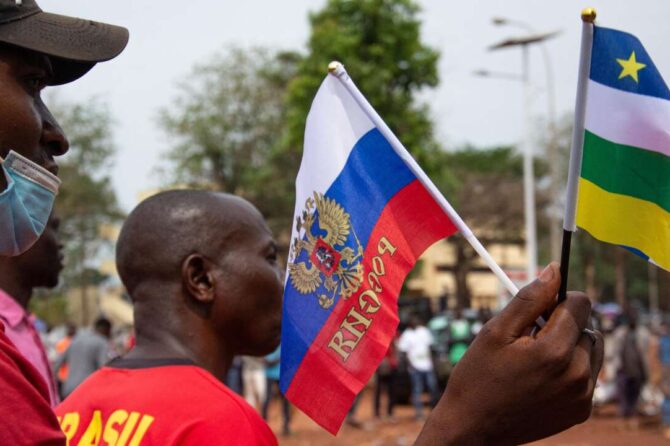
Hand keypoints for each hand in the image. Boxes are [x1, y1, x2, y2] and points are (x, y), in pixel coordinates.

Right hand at [415, 262, 603, 444]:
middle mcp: (577, 374)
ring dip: (570, 345)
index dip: (558, 299)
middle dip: (563, 324)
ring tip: (536, 358)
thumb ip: (529, 298)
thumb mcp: (496, 331)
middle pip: (587, 326)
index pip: (580, 303)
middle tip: (529, 338)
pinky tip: (541, 378)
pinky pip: (588, 375)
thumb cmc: (478, 376)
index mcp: (555, 351)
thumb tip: (555, 269)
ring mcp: (583, 396)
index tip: (538, 309)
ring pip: (592, 349)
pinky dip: (571, 369)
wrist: (473, 427)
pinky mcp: (582, 410)